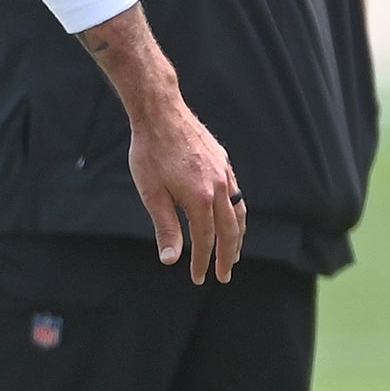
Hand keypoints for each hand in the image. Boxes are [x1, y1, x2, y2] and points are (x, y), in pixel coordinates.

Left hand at [125, 92, 246, 284]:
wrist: (161, 112)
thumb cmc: (150, 152)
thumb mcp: (152, 193)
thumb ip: (165, 227)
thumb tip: (171, 259)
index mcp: (200, 198)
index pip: (206, 240)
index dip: (202, 262)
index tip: (199, 278)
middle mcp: (219, 187)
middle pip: (229, 231)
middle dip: (227, 256)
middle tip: (224, 276)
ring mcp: (225, 173)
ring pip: (239, 213)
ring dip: (237, 237)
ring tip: (232, 254)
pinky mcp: (224, 162)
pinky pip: (237, 195)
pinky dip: (237, 214)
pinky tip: (230, 219)